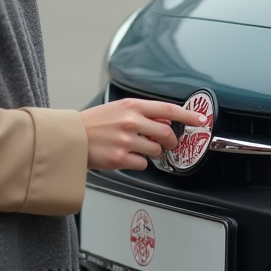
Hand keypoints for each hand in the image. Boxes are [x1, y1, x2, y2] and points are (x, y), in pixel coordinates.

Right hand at [81, 98, 207, 170]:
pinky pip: (143, 164)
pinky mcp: (121, 158)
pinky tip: (126, 156)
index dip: (187, 115)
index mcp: (131, 106)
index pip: (167, 109)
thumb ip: (140, 113)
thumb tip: (162, 121)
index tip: (199, 119)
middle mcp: (131, 121)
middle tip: (168, 143)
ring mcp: (126, 140)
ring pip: (156, 150)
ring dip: (152, 152)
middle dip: (171, 140)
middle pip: (166, 133)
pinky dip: (139, 162)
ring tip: (137, 148)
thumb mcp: (117, 108)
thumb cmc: (93, 123)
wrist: (70, 137)